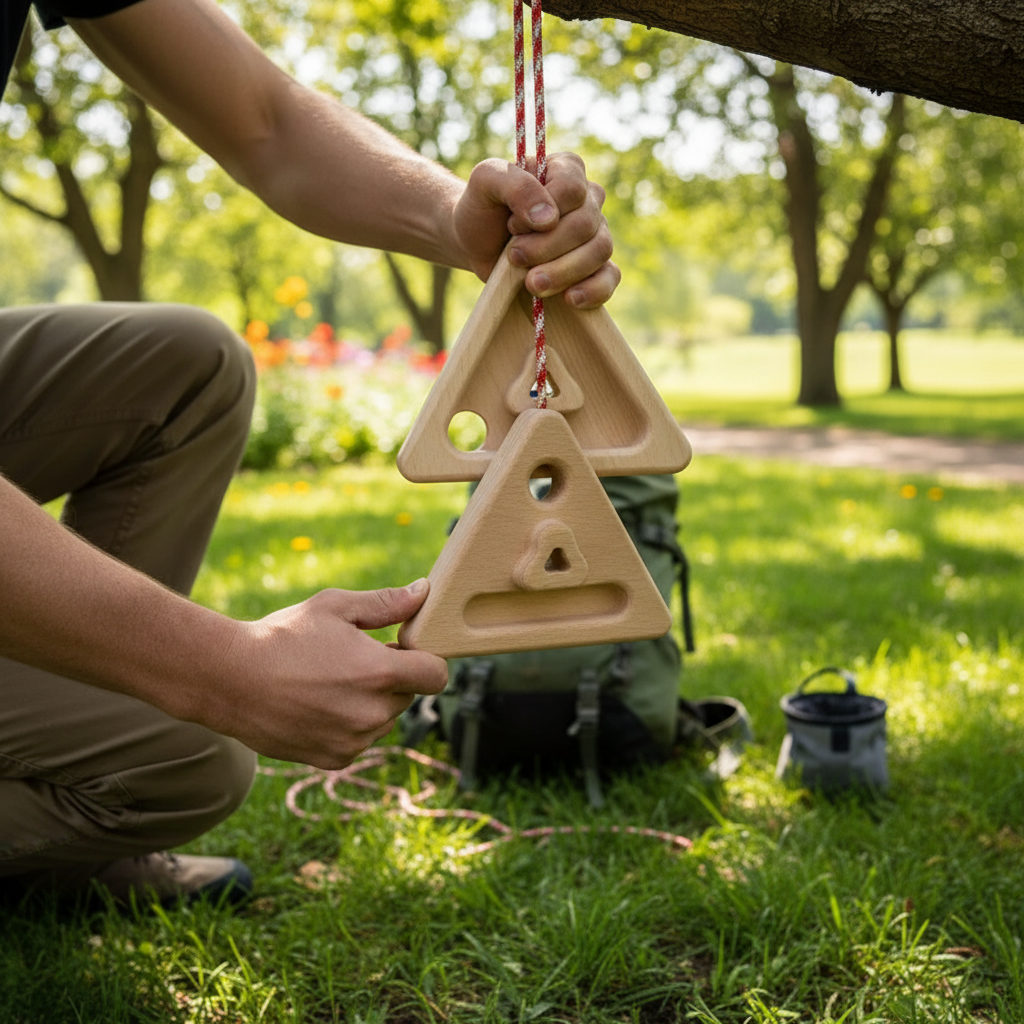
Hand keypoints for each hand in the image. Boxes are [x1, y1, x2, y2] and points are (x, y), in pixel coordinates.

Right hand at [211, 580, 447, 767]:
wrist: (228, 679)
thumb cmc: (282, 636)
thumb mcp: (335, 606)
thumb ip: (386, 603)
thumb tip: (424, 592)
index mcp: (380, 673)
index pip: (436, 675)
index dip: (423, 659)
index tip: (400, 648)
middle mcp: (373, 714)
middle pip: (407, 696)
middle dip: (391, 678)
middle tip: (352, 660)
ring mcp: (354, 741)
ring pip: (383, 720)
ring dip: (370, 703)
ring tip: (329, 681)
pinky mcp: (334, 759)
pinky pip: (359, 740)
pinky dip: (348, 726)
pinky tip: (317, 704)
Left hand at [452, 152, 619, 307]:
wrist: (477, 243)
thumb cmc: (483, 207)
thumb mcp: (485, 182)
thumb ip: (515, 185)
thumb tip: (549, 218)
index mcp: (567, 169)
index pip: (573, 188)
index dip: (543, 210)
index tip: (513, 226)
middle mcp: (588, 199)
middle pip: (585, 224)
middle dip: (546, 247)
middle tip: (514, 257)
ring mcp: (595, 234)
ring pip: (599, 250)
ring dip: (563, 271)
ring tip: (531, 283)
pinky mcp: (594, 268)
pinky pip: (610, 278)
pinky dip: (593, 290)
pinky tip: (569, 299)